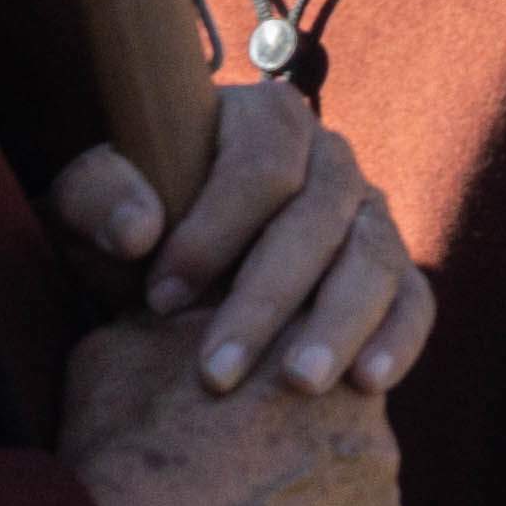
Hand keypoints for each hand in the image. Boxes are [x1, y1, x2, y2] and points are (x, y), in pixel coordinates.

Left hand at [54, 81, 429, 400]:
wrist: (167, 250)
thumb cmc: (128, 216)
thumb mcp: (90, 197)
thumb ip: (99, 198)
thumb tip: (139, 231)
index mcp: (267, 120)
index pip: (262, 166)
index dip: (216, 232)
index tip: (160, 299)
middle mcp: (332, 159)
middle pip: (321, 218)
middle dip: (268, 298)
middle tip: (217, 372)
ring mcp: (371, 215)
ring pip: (375, 261)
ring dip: (339, 324)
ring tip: (298, 385)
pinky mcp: (393, 271)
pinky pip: (414, 301)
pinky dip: (398, 339)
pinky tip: (367, 384)